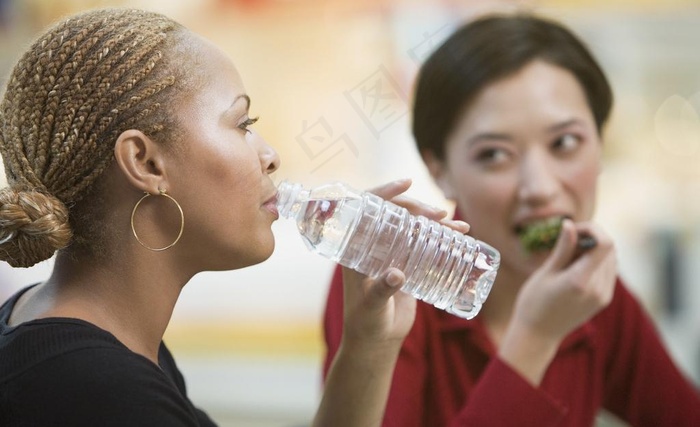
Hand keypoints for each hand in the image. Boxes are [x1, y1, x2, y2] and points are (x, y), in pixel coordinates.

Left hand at [340, 178, 468, 348]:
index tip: (406, 182)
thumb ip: (380, 290)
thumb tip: (397, 274)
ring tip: (461, 225)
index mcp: (357, 246)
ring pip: (414, 227)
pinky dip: (443, 236)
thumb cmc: (365, 323)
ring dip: (437, 221)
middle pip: (397, 214)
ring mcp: (392, 253)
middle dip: (420, 208)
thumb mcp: (371, 306)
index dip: (385, 192)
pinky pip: (425, 243)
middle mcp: (374, 244)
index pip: (368, 209)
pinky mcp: (408, 264)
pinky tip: (460, 234)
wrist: (377, 341)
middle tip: (440, 214)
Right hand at [499, 219, 616, 383]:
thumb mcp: (545, 272)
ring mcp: (603, 296)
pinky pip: (608, 271)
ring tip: (570, 255)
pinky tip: (576, 266)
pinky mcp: (603, 300)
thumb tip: (570, 224)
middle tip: (568, 239)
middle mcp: (598, 289)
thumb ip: (563, 248)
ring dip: (595, 249)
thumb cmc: (534, 302)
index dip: (593, 229)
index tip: (574, 228)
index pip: (604, 244)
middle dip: (591, 237)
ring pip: (611, 259)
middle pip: (609, 249)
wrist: (538, 334)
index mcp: (580, 281)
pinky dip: (596, 262)